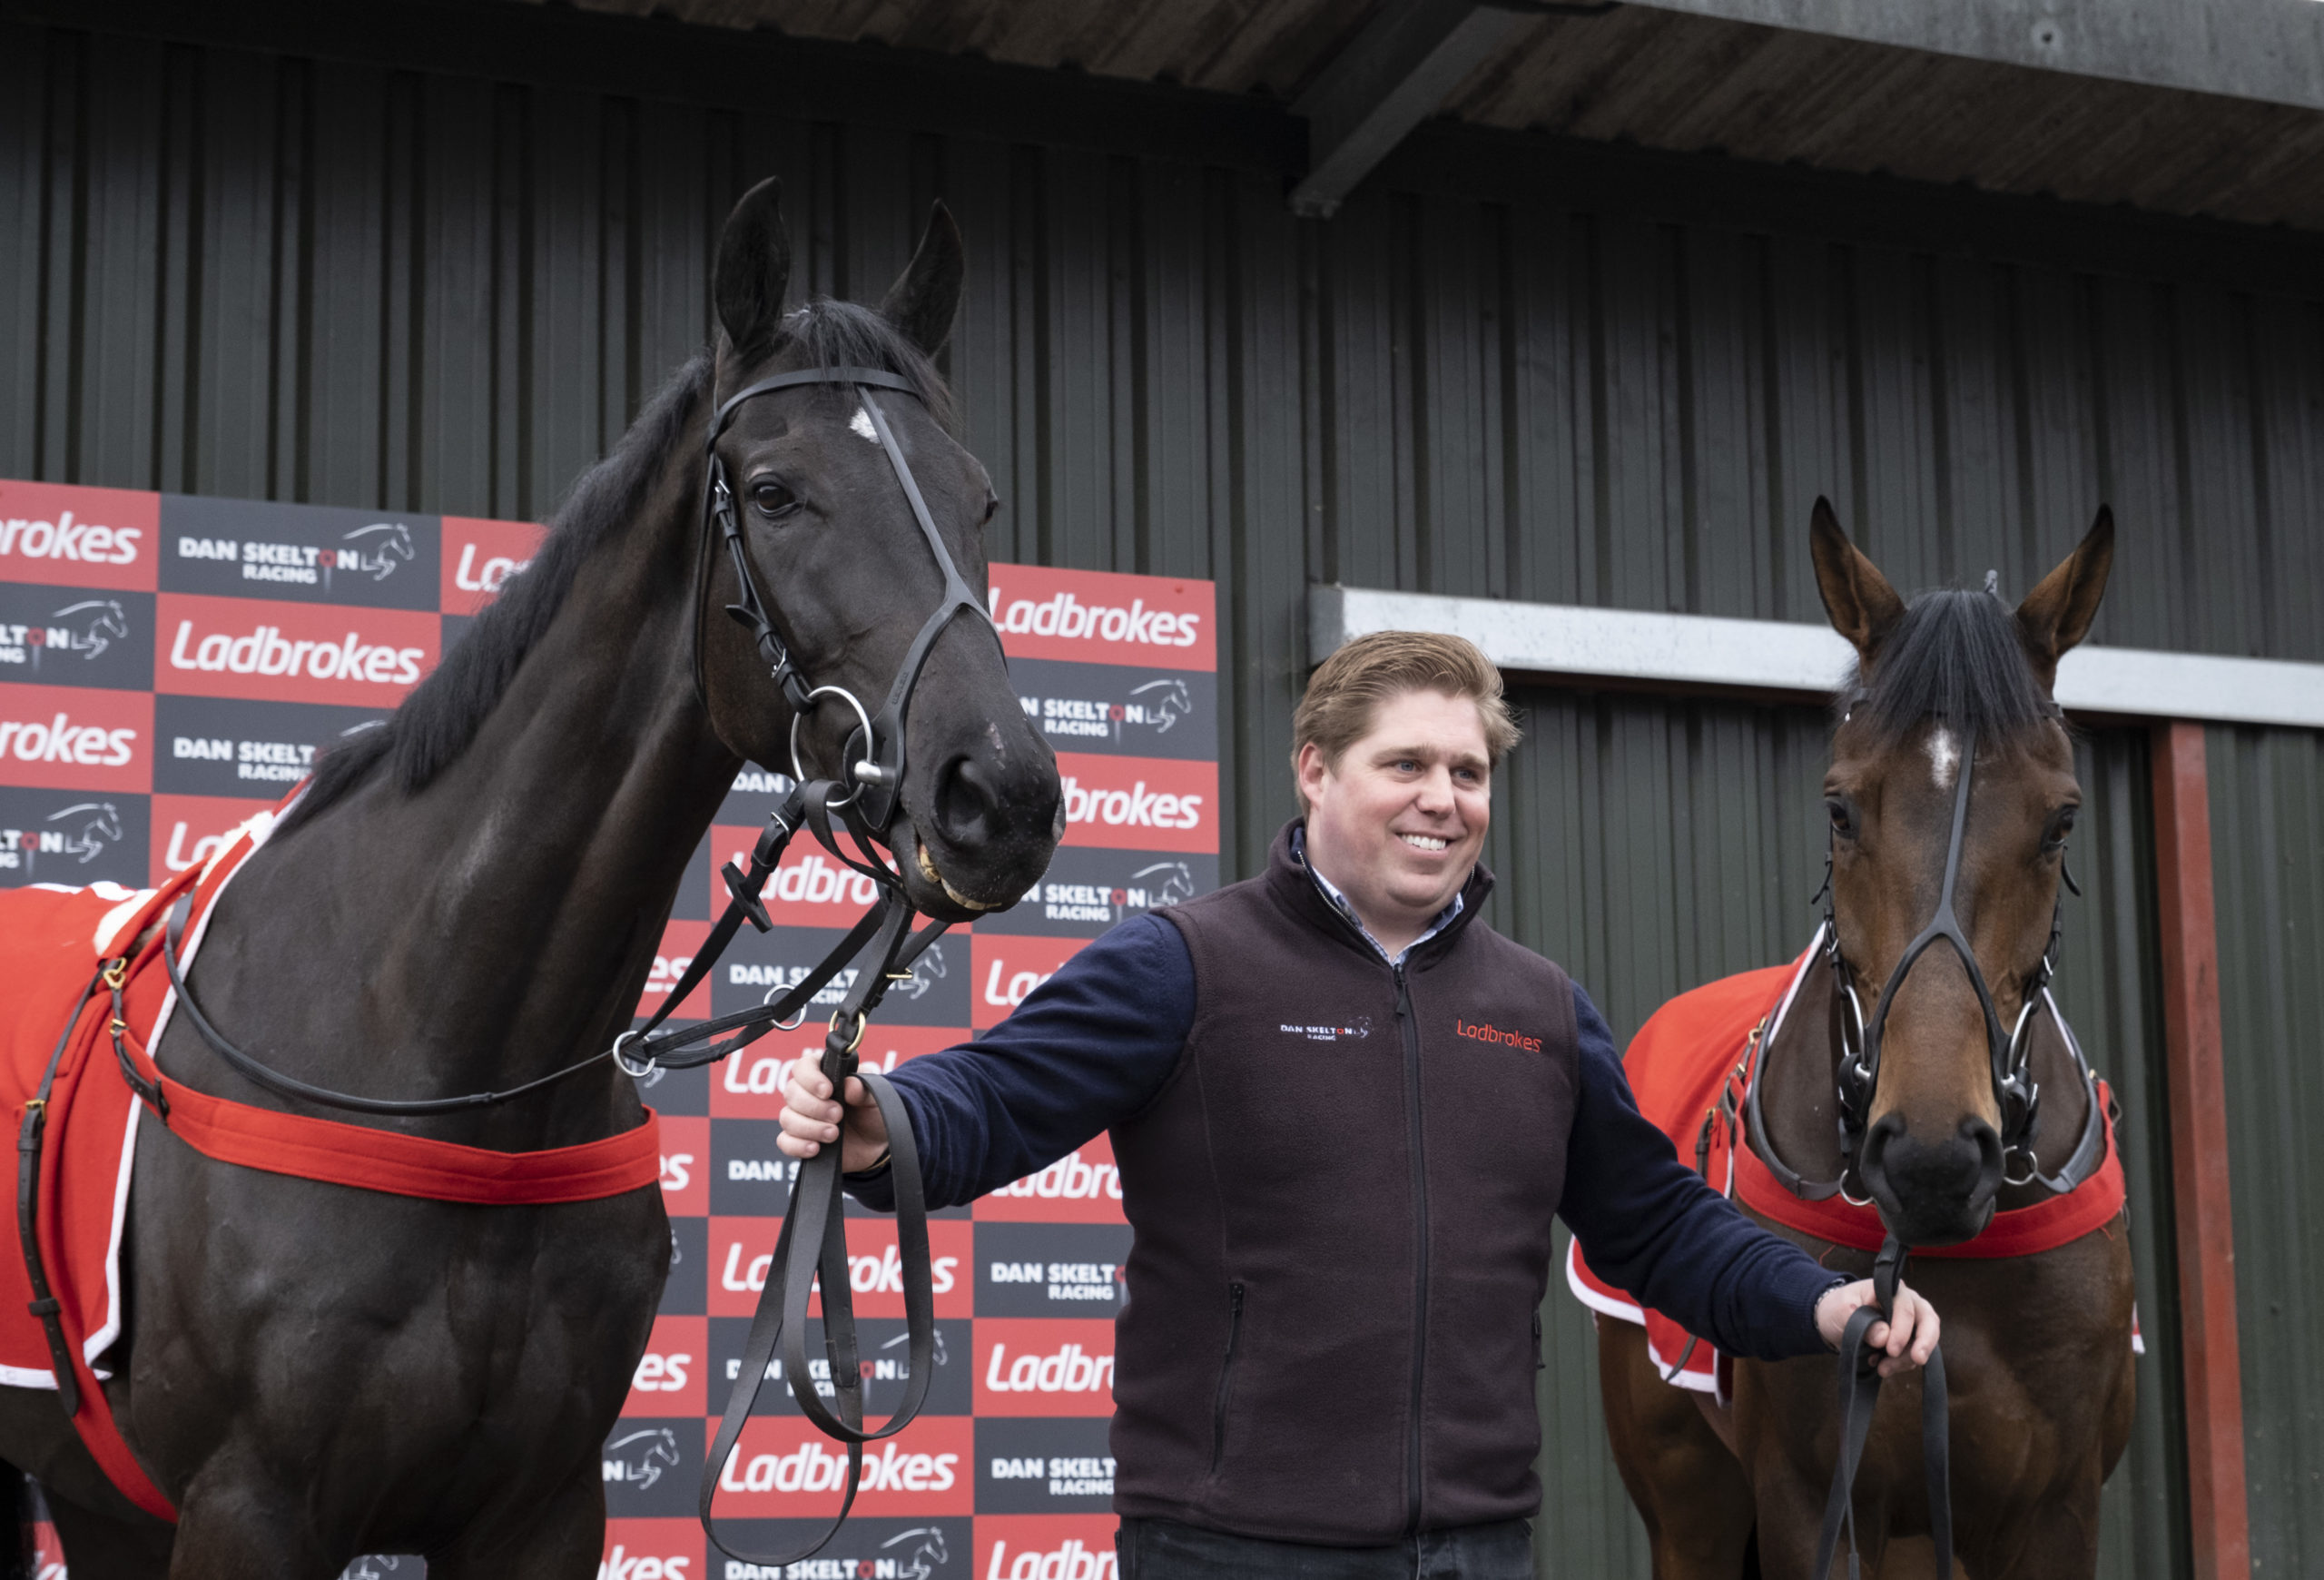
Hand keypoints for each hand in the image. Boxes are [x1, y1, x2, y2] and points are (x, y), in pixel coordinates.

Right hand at [775, 1052, 891, 1173]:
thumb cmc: (873, 1112)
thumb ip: (865, 1089)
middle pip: (791, 1092)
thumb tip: (850, 1085)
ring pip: (787, 1118)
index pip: (803, 1066)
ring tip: (833, 1134)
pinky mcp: (799, 1140)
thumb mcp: (876, 1098)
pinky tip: (815, 1148)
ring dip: (809, 1127)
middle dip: (814, 1107)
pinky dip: (798, 1146)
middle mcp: (807, 1094)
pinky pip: (785, 1142)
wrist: (877, 1143)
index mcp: (824, 1074)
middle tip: (838, 1115)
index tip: (827, 1091)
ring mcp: (801, 1118)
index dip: (810, 1078)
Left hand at [1815, 1279, 1940, 1376]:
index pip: (1905, 1307)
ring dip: (1907, 1360)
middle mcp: (1907, 1303)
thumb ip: (1862, 1323)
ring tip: (1882, 1369)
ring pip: (1922, 1341)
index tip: (1891, 1350)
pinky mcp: (1908, 1341)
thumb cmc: (1838, 1309)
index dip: (1902, 1330)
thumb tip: (1884, 1337)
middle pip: (1928, 1321)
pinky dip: (1901, 1364)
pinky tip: (1882, 1367)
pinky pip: (1914, 1355)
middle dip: (1924, 1342)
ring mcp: (1910, 1322)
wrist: (1833, 1321)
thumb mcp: (1841, 1312)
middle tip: (1917, 1360)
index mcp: (1890, 1290)